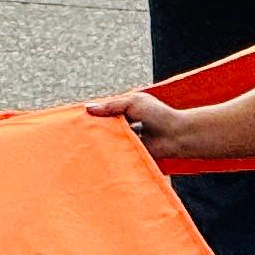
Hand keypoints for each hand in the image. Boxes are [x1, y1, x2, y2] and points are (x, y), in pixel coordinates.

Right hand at [84, 88, 202, 155]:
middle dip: (96, 127)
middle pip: (106, 125)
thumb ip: (111, 106)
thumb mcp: (133, 102)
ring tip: (86, 142)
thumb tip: (89, 108)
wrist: (175, 135)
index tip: (79, 117)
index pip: (106, 110)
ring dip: (102, 139)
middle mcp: (127, 123)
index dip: (94, 113)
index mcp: (127, 109)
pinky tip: (99, 152)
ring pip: (110, 138)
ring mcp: (129, 138)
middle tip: (79, 131)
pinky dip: (110, 151)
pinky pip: (117, 151)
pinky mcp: (131, 151)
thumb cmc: (158, 115)